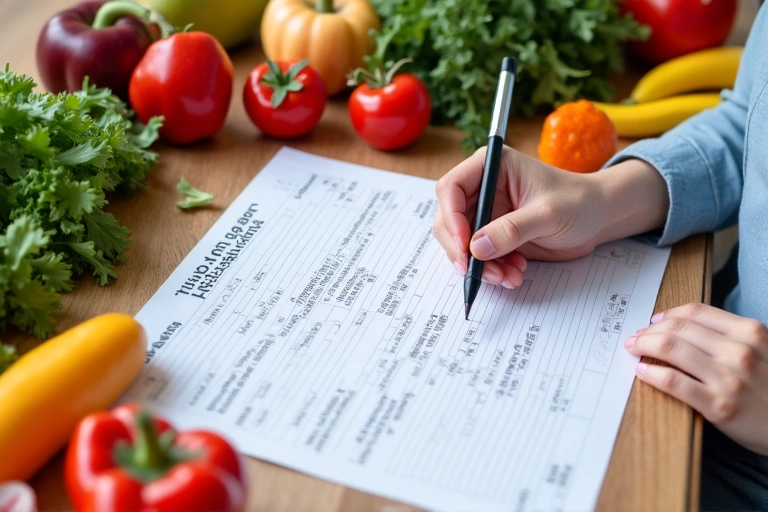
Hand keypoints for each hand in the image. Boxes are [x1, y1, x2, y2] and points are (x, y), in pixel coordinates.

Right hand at [433, 146, 667, 285]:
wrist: (598, 217)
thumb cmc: (579, 202)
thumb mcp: (548, 214)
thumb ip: (512, 229)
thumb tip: (477, 248)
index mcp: (491, 167)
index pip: (451, 188)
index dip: (451, 218)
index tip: (464, 246)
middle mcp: (483, 188)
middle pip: (448, 219)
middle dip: (462, 249)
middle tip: (478, 272)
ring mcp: (487, 212)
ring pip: (461, 243)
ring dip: (479, 265)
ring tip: (507, 277)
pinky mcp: (494, 234)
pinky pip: (478, 256)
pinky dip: (491, 270)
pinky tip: (514, 274)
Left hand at [625, 303, 767, 454]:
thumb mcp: (759, 350)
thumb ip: (727, 336)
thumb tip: (679, 326)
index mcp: (750, 332)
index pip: (696, 311)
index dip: (668, 314)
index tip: (654, 320)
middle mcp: (739, 351)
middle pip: (678, 328)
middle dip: (650, 330)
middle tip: (637, 337)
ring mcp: (729, 378)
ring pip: (671, 349)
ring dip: (645, 346)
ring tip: (634, 349)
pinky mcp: (718, 405)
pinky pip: (674, 381)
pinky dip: (652, 373)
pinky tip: (642, 371)